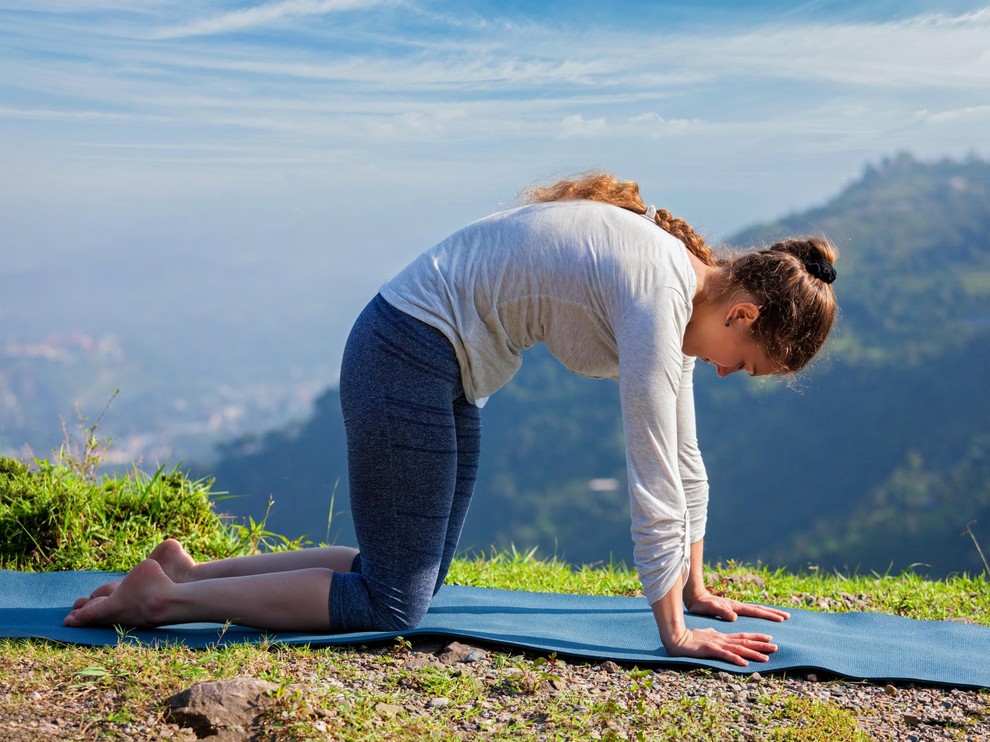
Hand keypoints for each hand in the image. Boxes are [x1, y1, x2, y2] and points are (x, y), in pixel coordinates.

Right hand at [663, 625, 777, 666]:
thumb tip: (716, 633)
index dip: (756, 637)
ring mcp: (717, 644)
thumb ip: (713, 635)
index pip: (743, 636)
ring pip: (739, 649)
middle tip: (776, 647)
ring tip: (766, 658)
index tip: (769, 638)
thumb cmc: (690, 638)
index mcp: (723, 637)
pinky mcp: (710, 650)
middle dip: (761, 645)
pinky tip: (744, 664)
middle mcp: (723, 639)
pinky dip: (736, 659)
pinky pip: (725, 655)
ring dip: (753, 654)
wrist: (677, 638)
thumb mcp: (705, 635)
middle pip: (745, 642)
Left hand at [685, 588, 789, 622]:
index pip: (756, 611)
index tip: (782, 618)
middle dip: (774, 612)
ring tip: (780, 616)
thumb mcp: (710, 609)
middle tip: (788, 616)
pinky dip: (759, 613)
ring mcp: (736, 607)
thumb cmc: (701, 605)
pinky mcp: (732, 609)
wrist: (695, 597)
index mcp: (736, 607)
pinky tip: (761, 617)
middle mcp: (738, 606)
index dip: (769, 615)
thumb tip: (734, 617)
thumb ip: (721, 611)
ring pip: (756, 609)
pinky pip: (750, 612)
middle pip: (759, 609)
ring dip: (768, 612)